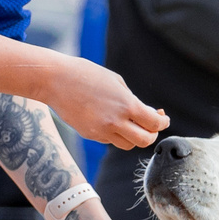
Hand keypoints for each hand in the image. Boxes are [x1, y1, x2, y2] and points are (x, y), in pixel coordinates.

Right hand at [42, 54, 167, 150]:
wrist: (55, 81)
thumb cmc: (86, 74)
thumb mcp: (116, 82)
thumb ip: (132, 100)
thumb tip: (145, 114)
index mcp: (126, 104)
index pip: (154, 123)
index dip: (162, 122)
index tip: (163, 118)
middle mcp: (116, 121)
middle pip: (144, 141)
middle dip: (152, 134)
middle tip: (151, 125)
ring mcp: (102, 131)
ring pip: (128, 145)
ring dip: (135, 137)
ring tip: (133, 125)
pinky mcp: (90, 135)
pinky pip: (111, 141)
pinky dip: (117, 134)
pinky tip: (113, 121)